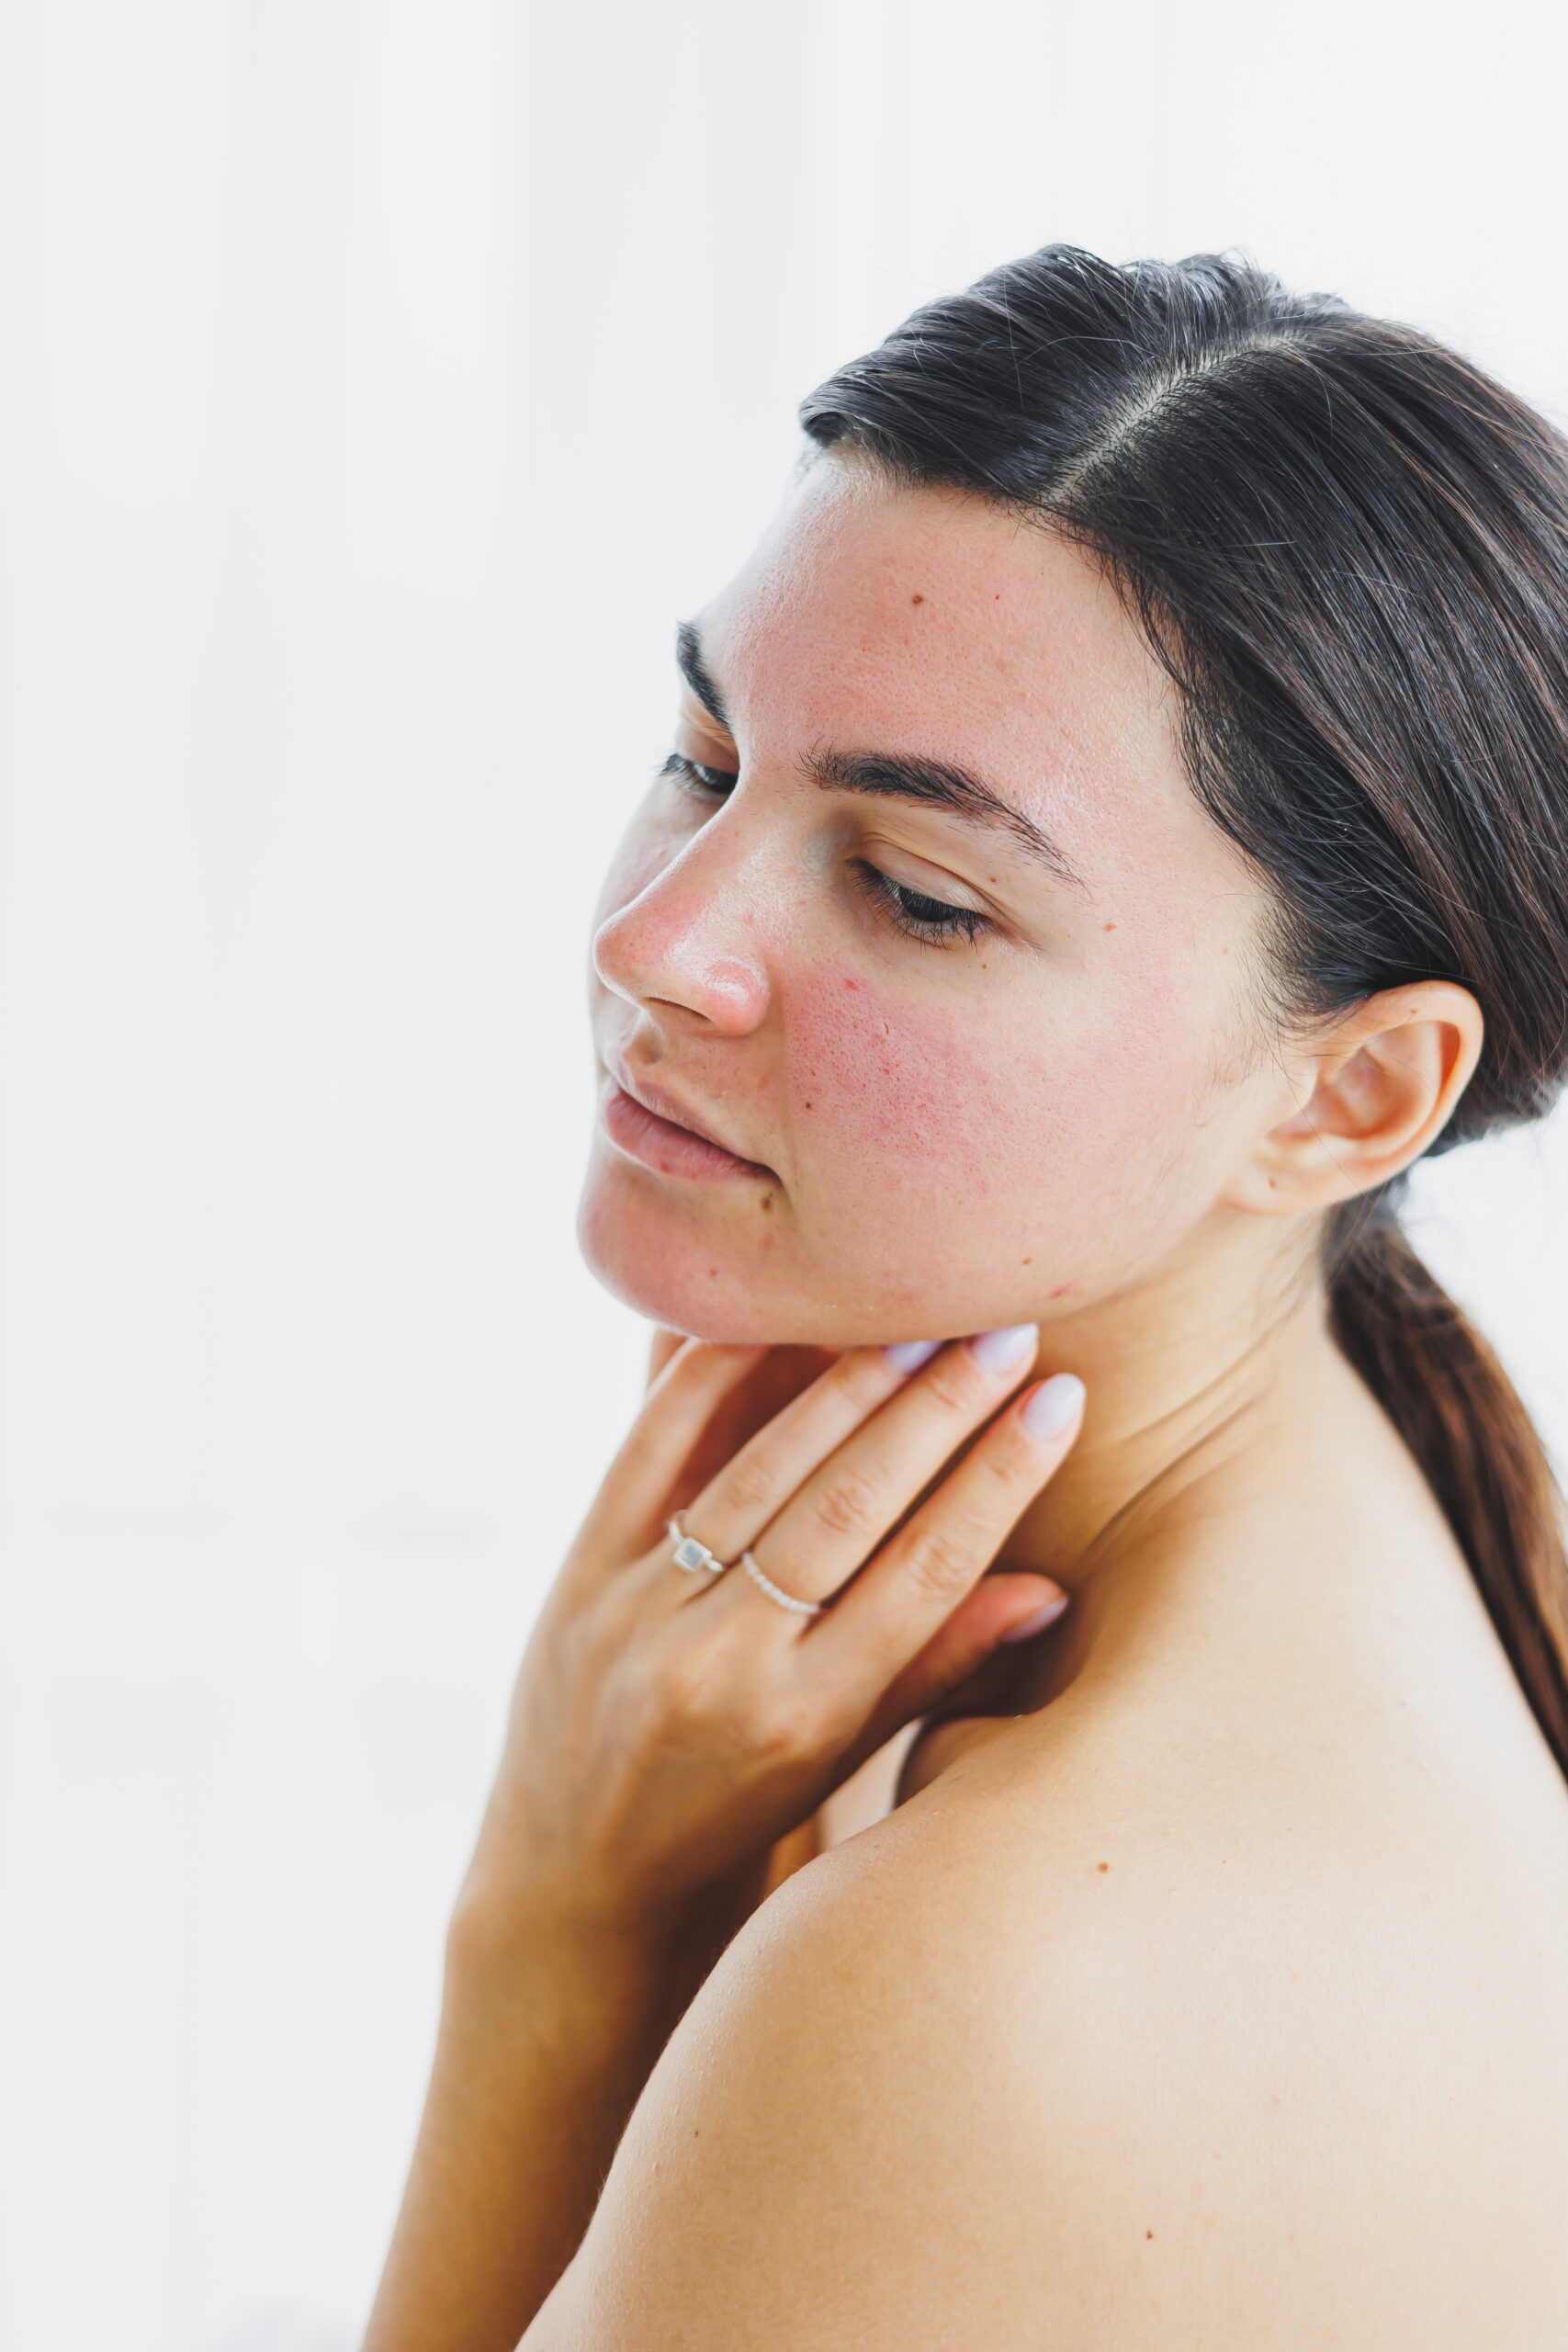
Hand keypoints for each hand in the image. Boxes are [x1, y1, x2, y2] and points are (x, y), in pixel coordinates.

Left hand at [457, 1327, 1084, 1965]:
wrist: (577, 1865)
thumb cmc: (735, 1808)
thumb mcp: (843, 1758)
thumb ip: (938, 1665)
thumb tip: (1051, 1589)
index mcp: (806, 1719)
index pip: (927, 1573)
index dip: (1002, 1478)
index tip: (1061, 1399)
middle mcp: (725, 1664)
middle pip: (852, 1507)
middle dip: (940, 1409)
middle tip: (1005, 1331)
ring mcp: (644, 1612)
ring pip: (765, 1472)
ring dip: (850, 1386)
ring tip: (917, 1321)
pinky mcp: (581, 1571)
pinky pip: (650, 1449)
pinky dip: (710, 1377)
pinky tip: (774, 1320)